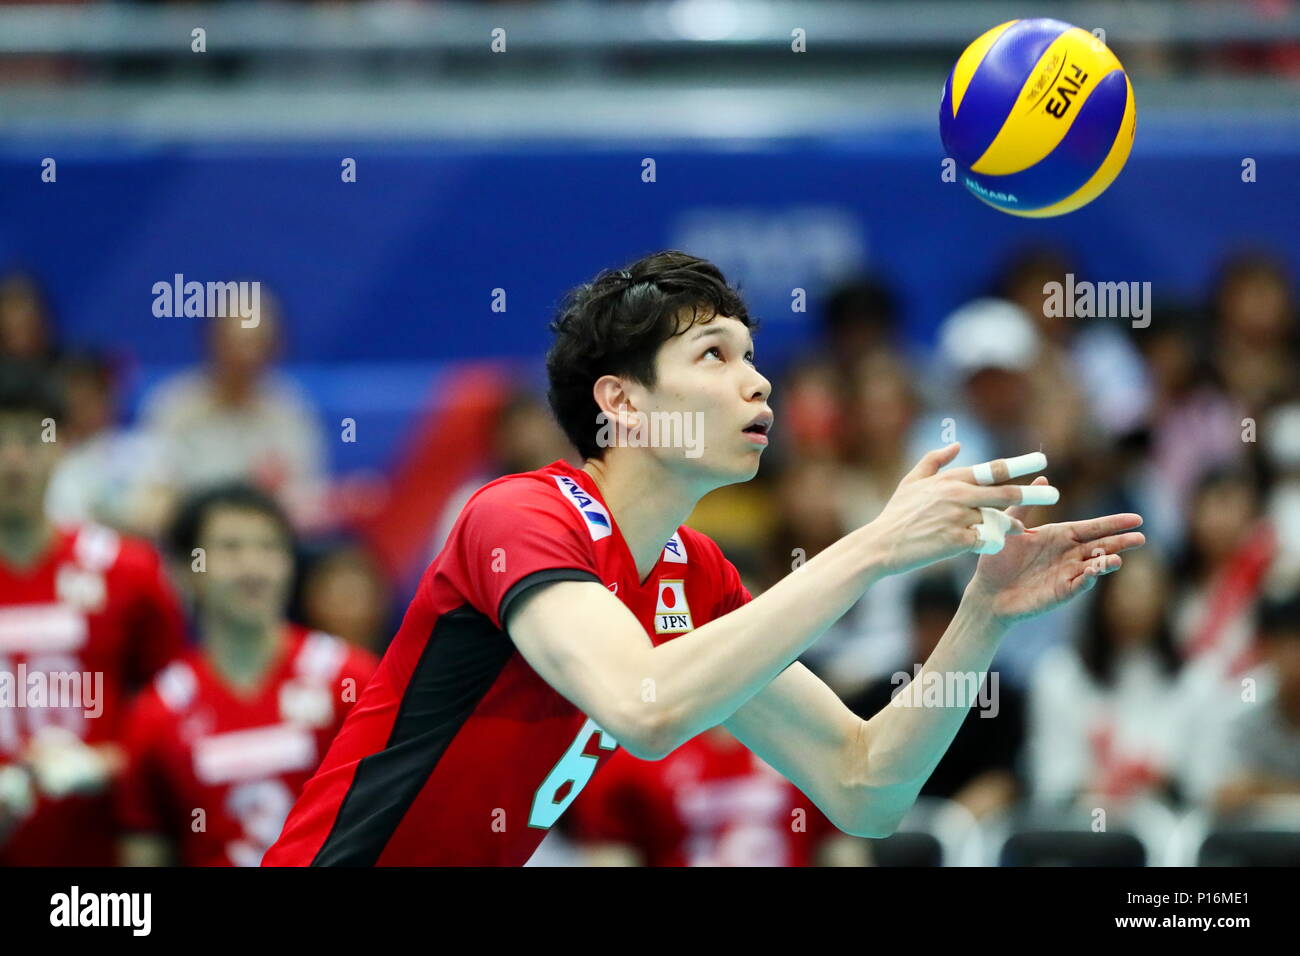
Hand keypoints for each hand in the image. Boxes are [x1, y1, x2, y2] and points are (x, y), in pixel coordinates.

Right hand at [867, 443, 1054, 575]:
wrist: (881, 544)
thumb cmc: (896, 514)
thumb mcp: (911, 481)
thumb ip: (934, 461)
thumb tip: (957, 444)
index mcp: (950, 479)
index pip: (992, 469)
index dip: (1019, 463)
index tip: (1042, 459)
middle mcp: (957, 495)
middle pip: (1004, 492)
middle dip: (1032, 493)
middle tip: (1055, 494)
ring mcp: (957, 518)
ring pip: (998, 519)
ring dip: (1011, 524)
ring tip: (1020, 528)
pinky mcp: (957, 541)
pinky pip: (987, 541)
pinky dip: (994, 542)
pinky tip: (996, 545)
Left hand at [967, 476, 1145, 623]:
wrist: (988, 591)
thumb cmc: (997, 559)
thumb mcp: (1010, 528)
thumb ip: (1025, 505)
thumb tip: (1043, 479)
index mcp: (1059, 536)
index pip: (1092, 527)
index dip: (1113, 523)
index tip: (1136, 519)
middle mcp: (1068, 554)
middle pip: (1100, 546)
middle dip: (1120, 542)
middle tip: (1141, 538)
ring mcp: (1067, 573)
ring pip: (1094, 566)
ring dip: (1106, 562)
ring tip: (1117, 559)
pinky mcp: (1062, 591)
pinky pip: (1079, 584)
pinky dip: (1088, 578)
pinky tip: (1095, 572)